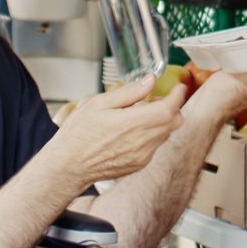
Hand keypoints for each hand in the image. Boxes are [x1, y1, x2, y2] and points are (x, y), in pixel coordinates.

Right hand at [51, 78, 188, 185]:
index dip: (178, 96)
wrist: (68, 166)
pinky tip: (134, 130)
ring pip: (167, 134)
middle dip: (173, 107)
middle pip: (175, 122)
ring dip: (163, 121)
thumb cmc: (78, 134)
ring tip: (142, 113)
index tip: (178, 87)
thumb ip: (129, 92)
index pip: (169, 109)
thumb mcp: (98, 103)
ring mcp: (142, 156)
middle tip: (158, 98)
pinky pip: (156, 145)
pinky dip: (153, 134)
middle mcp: (141, 142)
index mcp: (131, 124)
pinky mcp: (139, 164)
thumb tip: (150, 81)